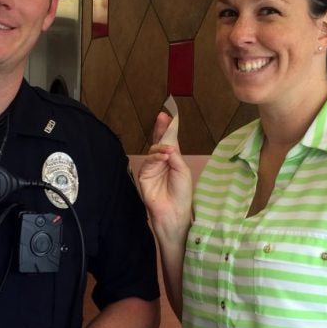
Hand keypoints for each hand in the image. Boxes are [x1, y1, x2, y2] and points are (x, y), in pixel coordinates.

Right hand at [138, 112, 192, 243]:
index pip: (169, 141)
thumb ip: (175, 155)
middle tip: (161, 117)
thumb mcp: (182, 171)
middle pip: (159, 142)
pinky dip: (156, 158)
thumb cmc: (182, 193)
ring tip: (169, 151)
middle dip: (160, 129)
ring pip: (153, 151)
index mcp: (172, 159)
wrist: (174, 211)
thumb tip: (168, 143)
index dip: (167, 129)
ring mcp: (152, 168)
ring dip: (161, 148)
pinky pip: (148, 162)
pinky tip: (164, 157)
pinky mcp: (144, 175)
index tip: (168, 115)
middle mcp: (161, 161)